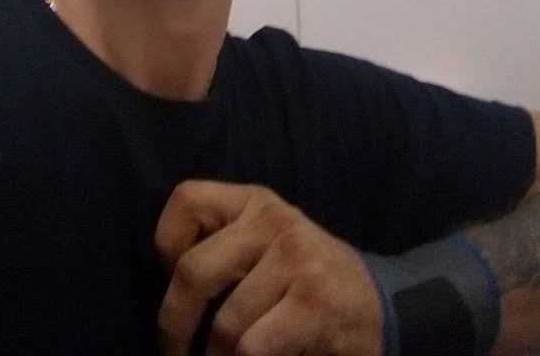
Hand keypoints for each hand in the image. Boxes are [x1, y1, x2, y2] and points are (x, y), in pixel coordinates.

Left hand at [155, 180, 384, 355]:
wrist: (376, 305)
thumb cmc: (302, 280)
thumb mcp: (264, 244)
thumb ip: (221, 246)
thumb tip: (163, 284)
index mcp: (254, 201)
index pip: (186, 199)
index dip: (166, 243)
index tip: (170, 279)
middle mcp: (274, 220)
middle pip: (194, 270)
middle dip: (174, 325)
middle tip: (175, 354)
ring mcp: (296, 259)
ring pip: (225, 325)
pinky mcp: (314, 303)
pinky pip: (252, 348)